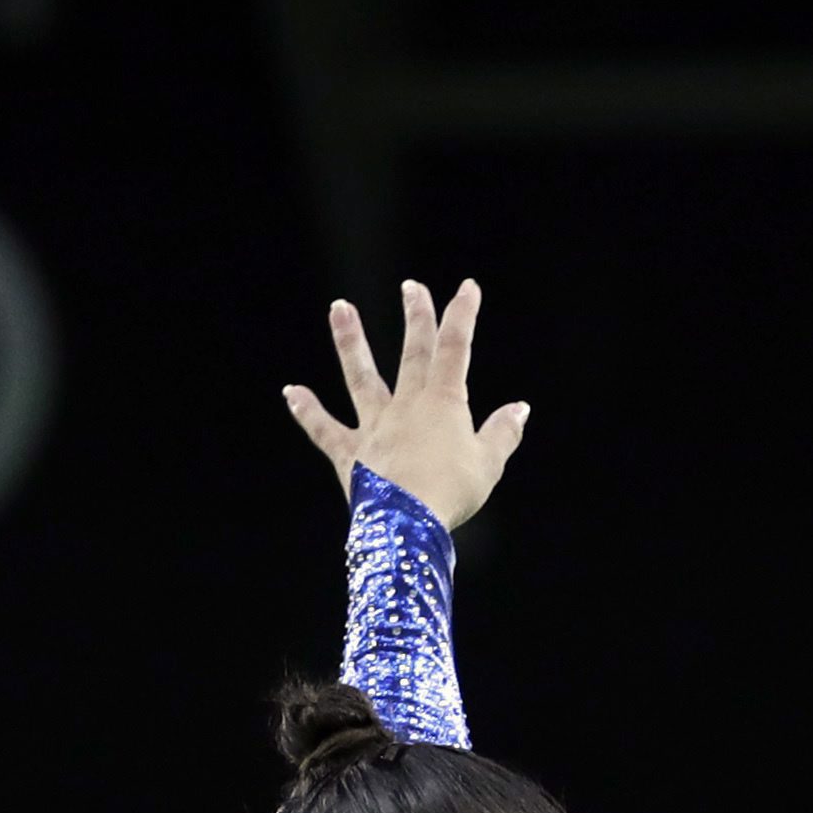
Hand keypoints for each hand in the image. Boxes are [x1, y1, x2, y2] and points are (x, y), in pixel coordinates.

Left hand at [283, 278, 530, 530]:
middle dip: (416, 318)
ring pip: (360, 377)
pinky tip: (291, 392)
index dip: (462, 316)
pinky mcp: (350, 454)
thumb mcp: (488, 464)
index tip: (467, 288)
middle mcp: (406, 406)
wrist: (407, 524)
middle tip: (412, 287)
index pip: (455, 349)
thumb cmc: (452, 494)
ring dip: (350, 341)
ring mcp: (374, 428)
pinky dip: (307, 412)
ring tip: (340, 308)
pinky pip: (324, 430)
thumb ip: (503, 433)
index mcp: (443, 403)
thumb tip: (520, 408)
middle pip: (412, 353)